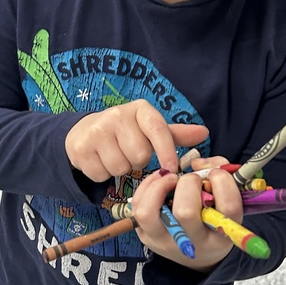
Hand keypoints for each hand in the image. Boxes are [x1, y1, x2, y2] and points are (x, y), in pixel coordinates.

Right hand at [65, 100, 207, 182]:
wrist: (84, 132)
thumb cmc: (126, 133)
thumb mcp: (150, 129)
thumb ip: (176, 134)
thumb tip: (204, 133)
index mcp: (139, 109)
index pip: (158, 130)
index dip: (167, 151)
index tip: (171, 170)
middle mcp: (116, 115)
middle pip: (140, 155)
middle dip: (137, 162)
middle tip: (130, 154)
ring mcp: (96, 130)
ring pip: (120, 167)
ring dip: (120, 169)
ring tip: (115, 156)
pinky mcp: (80, 148)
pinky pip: (101, 174)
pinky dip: (103, 174)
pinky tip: (100, 161)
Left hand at [130, 157, 242, 270]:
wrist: (199, 253)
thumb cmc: (214, 218)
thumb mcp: (226, 200)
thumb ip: (219, 171)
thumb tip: (196, 164)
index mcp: (222, 235)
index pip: (228, 208)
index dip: (223, 183)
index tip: (216, 174)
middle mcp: (193, 244)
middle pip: (185, 212)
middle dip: (188, 183)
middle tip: (192, 180)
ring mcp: (165, 242)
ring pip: (149, 213)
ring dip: (159, 186)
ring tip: (172, 178)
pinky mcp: (146, 237)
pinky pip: (137, 208)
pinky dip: (146, 187)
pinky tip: (160, 181)